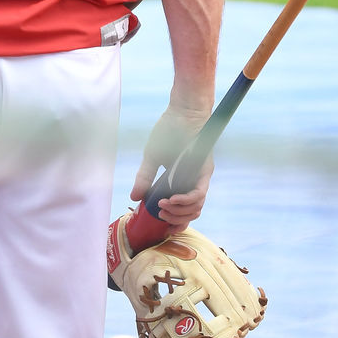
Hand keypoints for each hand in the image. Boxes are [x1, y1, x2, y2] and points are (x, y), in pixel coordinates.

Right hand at [130, 105, 212, 229]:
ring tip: (162, 207)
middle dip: (175, 219)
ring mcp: (201, 177)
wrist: (183, 112)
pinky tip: (170, 200)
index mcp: (183, 180)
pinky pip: (198, 193)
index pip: (184, 208)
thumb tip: (133, 197)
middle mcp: (195, 181)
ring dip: (178, 211)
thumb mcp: (152, 157)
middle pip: (192, 213)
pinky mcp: (204, 170)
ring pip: (197, 207)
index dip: (176, 220)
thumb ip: (145, 177)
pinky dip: (184, 200)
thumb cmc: (169, 131)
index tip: (163, 225)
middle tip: (159, 216)